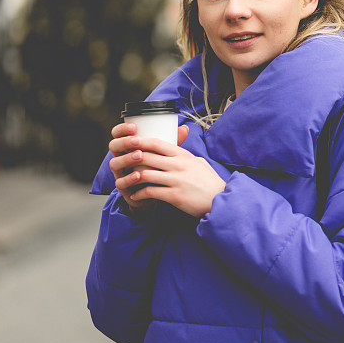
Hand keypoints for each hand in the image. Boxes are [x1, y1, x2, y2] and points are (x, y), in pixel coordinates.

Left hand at [109, 124, 225, 217]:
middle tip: (123, 162)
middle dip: (132, 158)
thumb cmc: (209, 182)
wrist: (220, 200)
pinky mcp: (174, 195)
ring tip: (127, 181)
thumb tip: (176, 149)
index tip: (130, 143)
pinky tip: (136, 196)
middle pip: (147, 157)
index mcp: (183, 155)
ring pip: (145, 174)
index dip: (141, 142)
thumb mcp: (199, 162)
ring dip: (132, 178)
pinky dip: (140, 194)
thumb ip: (185, 156)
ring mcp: (176, 180)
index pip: (157, 143)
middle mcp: (179, 165)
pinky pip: (150, 192)